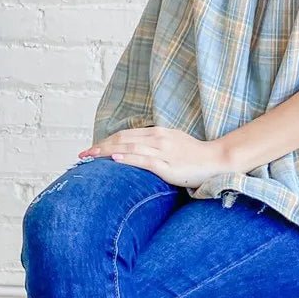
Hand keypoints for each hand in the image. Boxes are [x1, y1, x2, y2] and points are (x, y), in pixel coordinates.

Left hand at [77, 127, 229, 188]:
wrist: (216, 160)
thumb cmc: (194, 155)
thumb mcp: (172, 143)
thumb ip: (154, 145)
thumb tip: (134, 152)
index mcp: (158, 132)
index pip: (125, 134)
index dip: (106, 141)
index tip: (91, 149)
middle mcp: (158, 138)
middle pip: (122, 139)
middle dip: (101, 146)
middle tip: (82, 155)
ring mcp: (163, 150)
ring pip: (129, 148)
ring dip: (107, 152)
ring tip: (90, 157)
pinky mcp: (167, 165)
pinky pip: (144, 160)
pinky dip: (128, 158)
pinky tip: (115, 159)